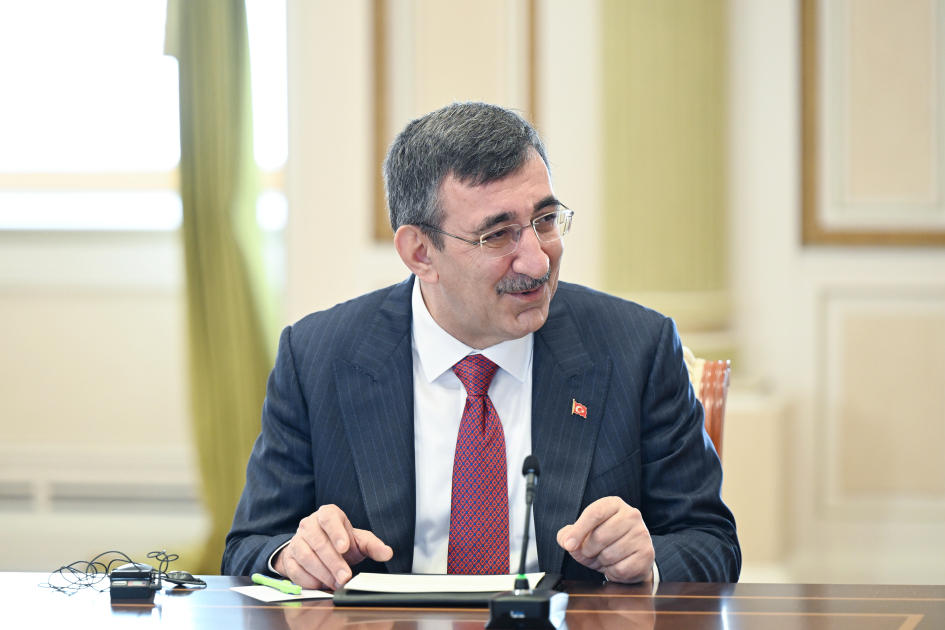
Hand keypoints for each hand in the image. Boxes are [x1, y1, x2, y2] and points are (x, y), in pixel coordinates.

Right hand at [274, 504, 392, 589]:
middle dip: (333, 562)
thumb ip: (372, 545)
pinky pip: (295, 570)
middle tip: (345, 577)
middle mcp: (309, 524)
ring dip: (322, 573)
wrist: (318, 548)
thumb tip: (387, 553)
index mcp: (327, 514)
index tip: (345, 547)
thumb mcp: (358, 541)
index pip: (329, 518)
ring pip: (306, 556)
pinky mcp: (289, 557)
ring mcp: (296, 540)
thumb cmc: (340, 542)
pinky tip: (321, 584)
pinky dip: (308, 580)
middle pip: (318, 542)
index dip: (336, 533)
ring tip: (336, 583)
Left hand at [556, 496, 654, 583]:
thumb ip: (569, 535)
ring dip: (601, 562)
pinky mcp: (647, 553)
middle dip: (589, 551)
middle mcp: (631, 515)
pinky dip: (613, 572)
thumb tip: (566, 541)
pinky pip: (621, 569)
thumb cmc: (605, 542)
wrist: (632, 556)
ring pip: (609, 555)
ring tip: (605, 558)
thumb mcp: (584, 534)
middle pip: (600, 536)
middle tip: (591, 554)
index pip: (594, 513)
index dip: (579, 530)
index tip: (569, 545)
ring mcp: (642, 534)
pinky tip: (616, 566)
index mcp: (613, 504)